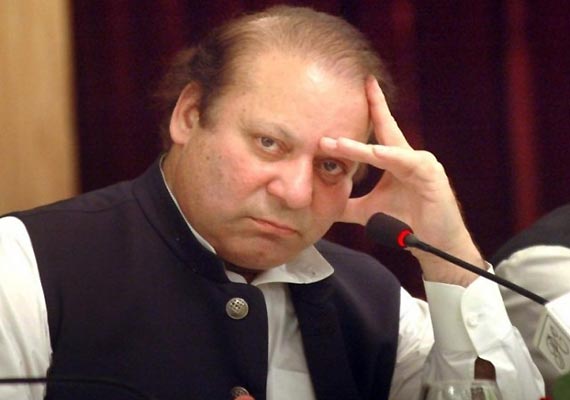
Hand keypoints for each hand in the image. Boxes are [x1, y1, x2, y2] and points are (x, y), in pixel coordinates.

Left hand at [320, 76, 484, 285]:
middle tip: (360, 85)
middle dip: (373, 106)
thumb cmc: (405, 224)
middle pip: (387, 129)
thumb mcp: (367, 211)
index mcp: (396, 161)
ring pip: (388, 149)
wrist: (433, 246)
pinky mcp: (431, 175)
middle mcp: (408, 157)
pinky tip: (375, 154)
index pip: (381, 130)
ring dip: (360, 147)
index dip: (373, 108)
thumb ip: (347, 204)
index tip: (363, 85)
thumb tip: (323, 203)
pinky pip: (407, 162)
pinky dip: (390, 157)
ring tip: (336, 144)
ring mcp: (421, 164)